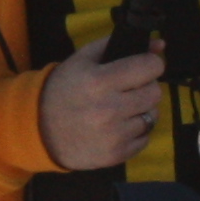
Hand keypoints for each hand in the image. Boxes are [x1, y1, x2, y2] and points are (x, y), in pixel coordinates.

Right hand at [38, 39, 169, 171]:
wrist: (40, 129)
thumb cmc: (63, 89)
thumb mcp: (83, 59)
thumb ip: (120, 45)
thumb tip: (159, 45)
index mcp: (99, 81)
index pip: (149, 67)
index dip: (150, 63)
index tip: (144, 66)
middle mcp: (108, 110)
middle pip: (155, 93)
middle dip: (146, 87)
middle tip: (130, 88)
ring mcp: (113, 136)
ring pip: (152, 116)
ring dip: (141, 110)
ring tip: (122, 108)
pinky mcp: (116, 155)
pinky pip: (145, 138)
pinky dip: (136, 131)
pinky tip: (118, 126)